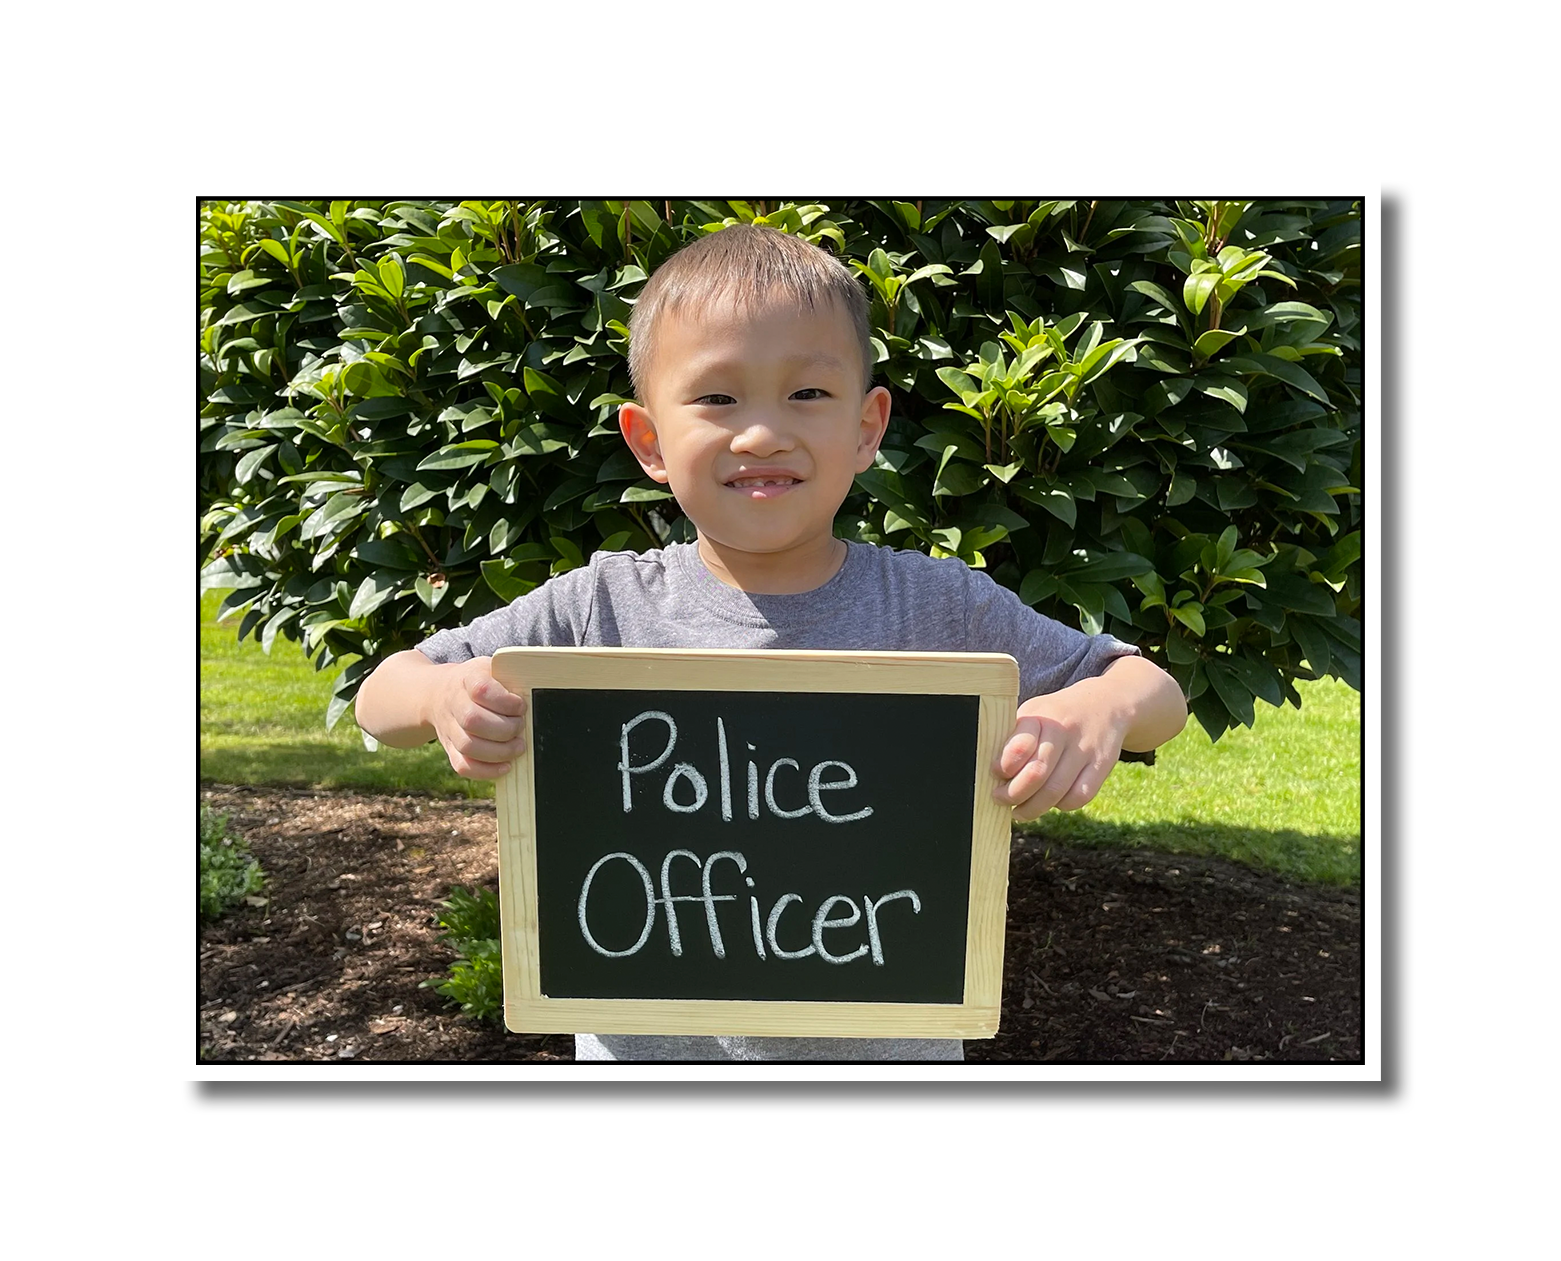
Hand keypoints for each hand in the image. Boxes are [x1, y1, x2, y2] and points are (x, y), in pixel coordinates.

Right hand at [428, 656, 527, 779]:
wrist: (439, 694)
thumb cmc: (477, 683)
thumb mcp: (492, 669)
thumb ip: (511, 676)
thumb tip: (537, 689)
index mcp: (466, 679)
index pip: (482, 690)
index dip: (505, 702)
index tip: (521, 707)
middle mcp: (453, 703)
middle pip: (472, 720)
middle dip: (504, 729)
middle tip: (520, 728)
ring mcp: (449, 728)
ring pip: (468, 746)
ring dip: (499, 751)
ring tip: (518, 747)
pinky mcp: (450, 749)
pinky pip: (463, 766)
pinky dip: (486, 771)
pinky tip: (505, 766)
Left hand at [991, 681, 1126, 821]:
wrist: (1105, 703)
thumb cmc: (1056, 716)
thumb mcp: (1032, 714)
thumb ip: (1013, 739)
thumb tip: (995, 774)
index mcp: (1041, 716)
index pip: (1020, 746)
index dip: (1004, 766)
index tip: (996, 773)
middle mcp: (1064, 731)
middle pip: (1037, 774)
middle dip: (1014, 794)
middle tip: (1002, 799)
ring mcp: (1086, 749)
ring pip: (1057, 791)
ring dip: (1033, 808)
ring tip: (1020, 810)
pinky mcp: (1103, 765)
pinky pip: (1080, 797)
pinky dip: (1061, 805)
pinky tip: (1052, 801)